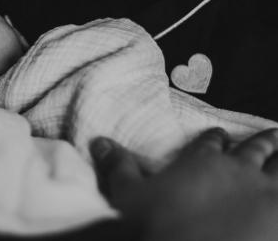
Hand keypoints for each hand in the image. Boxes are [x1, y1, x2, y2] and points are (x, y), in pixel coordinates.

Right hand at [90, 128, 277, 240]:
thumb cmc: (154, 225)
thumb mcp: (127, 193)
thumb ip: (118, 165)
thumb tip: (99, 141)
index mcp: (201, 161)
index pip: (211, 143)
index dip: (215, 138)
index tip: (219, 134)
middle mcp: (235, 170)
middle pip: (254, 149)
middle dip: (263, 142)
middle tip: (272, 135)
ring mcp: (263, 193)